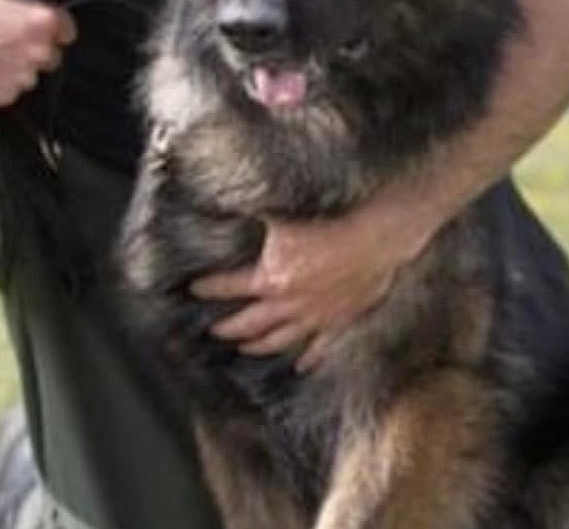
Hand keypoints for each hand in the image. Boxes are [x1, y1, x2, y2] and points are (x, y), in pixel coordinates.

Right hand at [0, 0, 76, 105]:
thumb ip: (28, 9)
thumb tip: (44, 19)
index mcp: (42, 21)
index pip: (67, 32)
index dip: (51, 32)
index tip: (37, 33)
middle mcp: (38, 51)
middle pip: (50, 58)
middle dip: (31, 53)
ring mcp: (22, 77)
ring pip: (27, 77)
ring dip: (11, 71)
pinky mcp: (3, 96)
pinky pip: (7, 93)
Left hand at [191, 191, 431, 373]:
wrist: (375, 238)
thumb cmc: (330, 224)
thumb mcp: (282, 216)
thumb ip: (254, 215)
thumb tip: (228, 202)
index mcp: (271, 279)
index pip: (230, 286)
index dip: (209, 288)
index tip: (193, 289)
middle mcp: (288, 304)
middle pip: (250, 322)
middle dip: (228, 326)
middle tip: (212, 330)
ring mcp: (314, 317)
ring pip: (280, 340)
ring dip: (258, 346)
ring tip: (244, 349)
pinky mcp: (337, 322)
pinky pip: (319, 348)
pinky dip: (308, 360)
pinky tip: (299, 367)